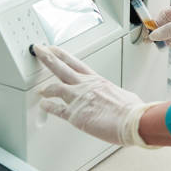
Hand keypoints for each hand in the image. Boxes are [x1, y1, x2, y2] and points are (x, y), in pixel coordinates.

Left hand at [33, 45, 159, 146]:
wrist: (133, 121)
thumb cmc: (132, 111)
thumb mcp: (124, 96)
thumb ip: (114, 95)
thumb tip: (118, 99)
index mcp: (97, 80)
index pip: (76, 63)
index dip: (62, 55)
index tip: (53, 49)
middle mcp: (86, 86)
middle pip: (61, 68)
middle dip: (47, 57)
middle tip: (38, 50)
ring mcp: (78, 98)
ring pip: (55, 87)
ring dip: (45, 87)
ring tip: (40, 88)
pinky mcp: (75, 114)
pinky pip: (56, 109)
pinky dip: (48, 106)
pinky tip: (43, 105)